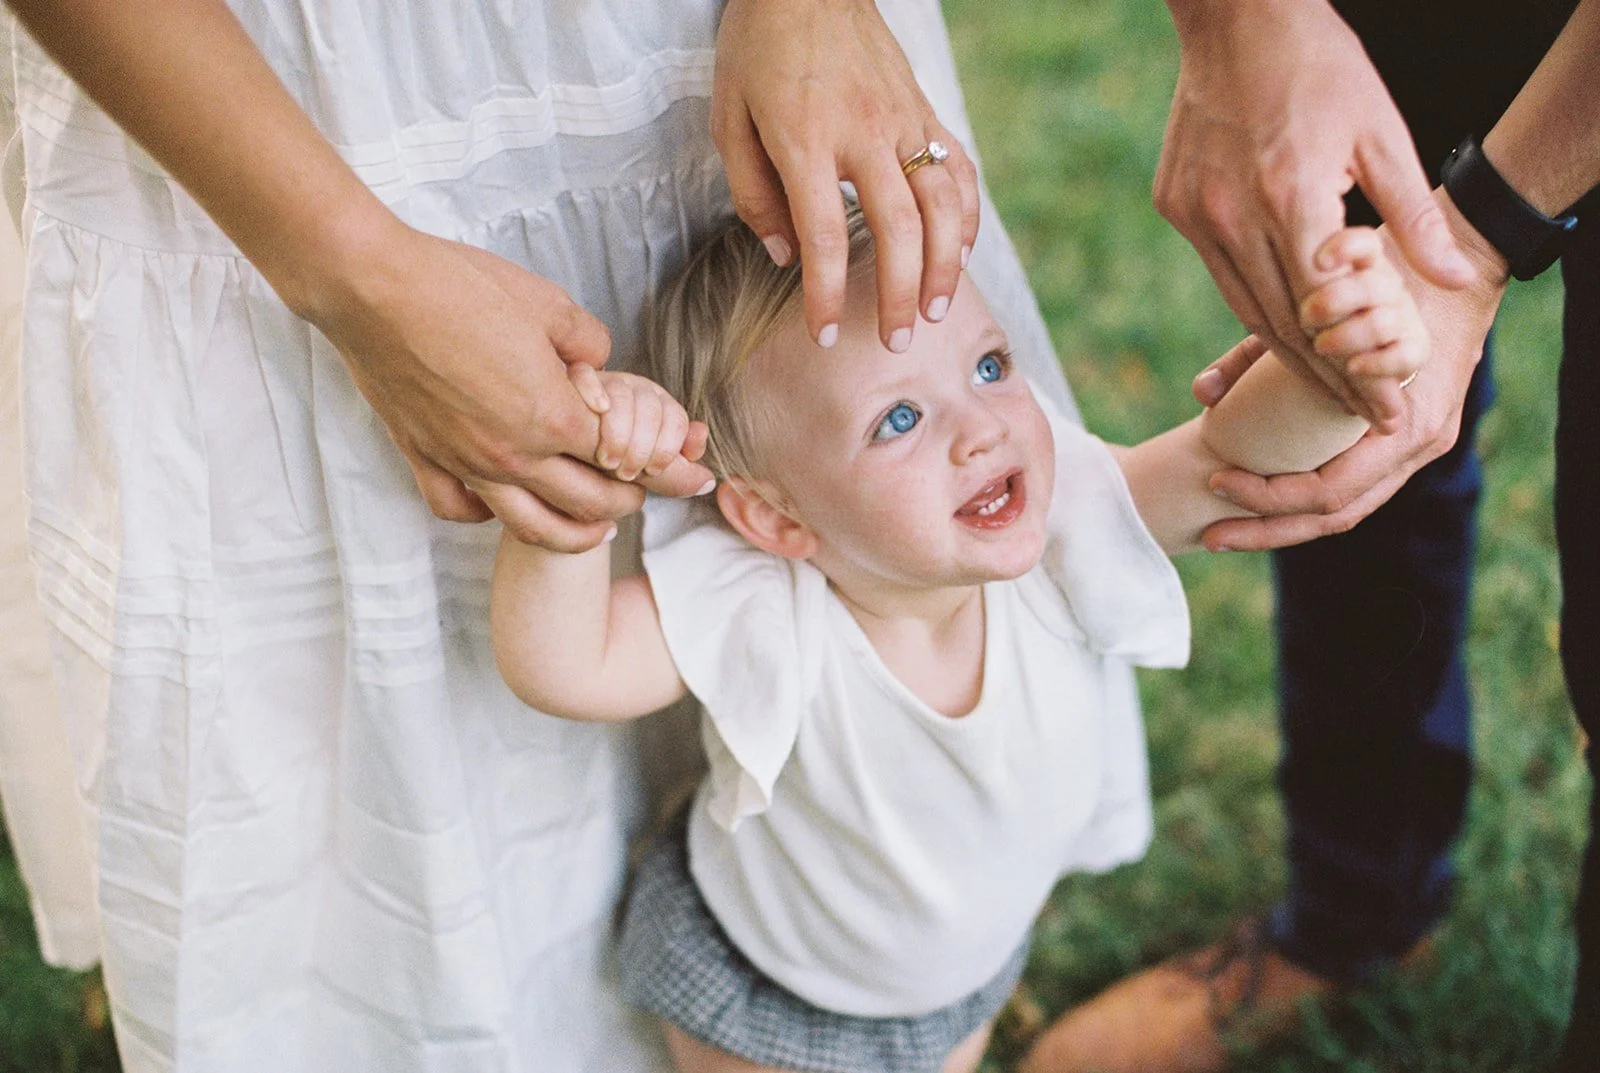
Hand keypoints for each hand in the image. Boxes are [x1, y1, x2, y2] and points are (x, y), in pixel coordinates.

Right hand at [313, 222, 714, 551]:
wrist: (372, 287)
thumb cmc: (458, 285)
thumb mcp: (547, 303)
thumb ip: (587, 343)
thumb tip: (597, 364)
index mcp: (553, 415)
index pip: (629, 459)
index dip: (670, 469)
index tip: (695, 476)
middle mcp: (513, 453)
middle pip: (590, 503)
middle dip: (632, 502)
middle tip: (649, 494)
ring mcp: (465, 463)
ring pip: (533, 526)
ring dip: (575, 533)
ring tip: (597, 531)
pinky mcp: (423, 459)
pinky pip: (462, 510)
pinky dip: (489, 517)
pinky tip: (503, 506)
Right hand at [567, 366, 711, 484]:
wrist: (560, 449)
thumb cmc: (607, 461)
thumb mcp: (644, 468)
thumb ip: (676, 474)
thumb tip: (708, 481)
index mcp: (657, 406)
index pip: (676, 419)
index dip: (668, 449)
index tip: (652, 471)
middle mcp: (633, 389)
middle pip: (651, 407)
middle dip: (642, 447)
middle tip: (627, 473)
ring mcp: (603, 382)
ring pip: (621, 395)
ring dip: (617, 433)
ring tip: (608, 461)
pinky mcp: (569, 379)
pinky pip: (585, 373)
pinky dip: (592, 391)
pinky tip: (596, 413)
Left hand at [712, 0, 979, 351]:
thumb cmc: (759, 49)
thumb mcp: (729, 118)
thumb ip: (753, 193)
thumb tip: (784, 255)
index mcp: (806, 140)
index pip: (823, 236)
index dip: (826, 295)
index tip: (828, 335)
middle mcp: (864, 133)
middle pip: (897, 228)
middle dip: (900, 293)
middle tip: (896, 340)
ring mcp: (903, 120)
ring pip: (941, 203)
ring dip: (944, 264)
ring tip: (936, 310)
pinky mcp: (925, 109)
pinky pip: (959, 168)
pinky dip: (966, 215)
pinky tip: (960, 251)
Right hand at [1156, 0, 1475, 429]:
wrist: (1236, 23)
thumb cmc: (1321, 70)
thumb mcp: (1383, 134)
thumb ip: (1414, 216)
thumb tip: (1451, 280)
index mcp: (1292, 194)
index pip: (1328, 310)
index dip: (1356, 366)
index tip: (1381, 406)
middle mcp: (1234, 213)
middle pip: (1280, 321)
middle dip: (1322, 376)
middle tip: (1354, 415)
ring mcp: (1196, 212)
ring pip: (1241, 303)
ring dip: (1280, 351)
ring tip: (1318, 387)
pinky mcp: (1174, 205)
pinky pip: (1216, 270)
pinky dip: (1248, 301)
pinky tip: (1274, 325)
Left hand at [1195, 190, 1509, 550]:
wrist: (1459, 265)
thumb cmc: (1387, 280)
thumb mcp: (1324, 308)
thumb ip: (1254, 351)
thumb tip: (1200, 392)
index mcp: (1406, 425)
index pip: (1331, 491)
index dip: (1269, 496)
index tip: (1216, 478)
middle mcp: (1417, 446)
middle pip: (1334, 517)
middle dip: (1267, 530)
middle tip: (1209, 535)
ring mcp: (1417, 449)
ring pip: (1345, 512)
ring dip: (1280, 526)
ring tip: (1222, 531)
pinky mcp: (1406, 443)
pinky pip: (1355, 489)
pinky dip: (1306, 501)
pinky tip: (1262, 504)